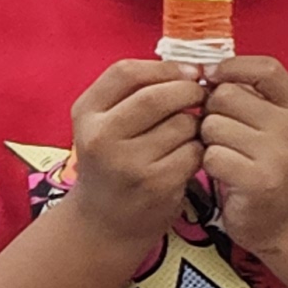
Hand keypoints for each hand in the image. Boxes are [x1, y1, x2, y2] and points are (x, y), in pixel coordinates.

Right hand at [57, 61, 203, 256]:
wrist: (104, 221)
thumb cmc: (113, 162)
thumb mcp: (105, 123)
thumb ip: (134, 93)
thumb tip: (189, 66)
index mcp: (86, 113)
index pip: (126, 72)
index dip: (165, 68)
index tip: (190, 71)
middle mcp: (101, 136)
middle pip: (157, 96)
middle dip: (189, 92)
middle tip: (202, 96)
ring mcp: (128, 162)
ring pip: (181, 125)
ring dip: (196, 124)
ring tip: (191, 132)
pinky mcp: (156, 183)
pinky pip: (194, 153)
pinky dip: (201, 150)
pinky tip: (191, 156)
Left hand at [198, 57, 287, 262]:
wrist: (285, 219)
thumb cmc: (262, 165)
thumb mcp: (265, 125)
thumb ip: (242, 96)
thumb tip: (198, 71)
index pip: (266, 68)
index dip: (232, 67)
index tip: (214, 79)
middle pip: (224, 95)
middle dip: (210, 112)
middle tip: (222, 134)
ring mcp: (278, 154)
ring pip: (212, 125)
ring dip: (207, 141)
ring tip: (224, 155)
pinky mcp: (260, 180)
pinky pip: (211, 156)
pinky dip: (208, 166)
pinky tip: (224, 174)